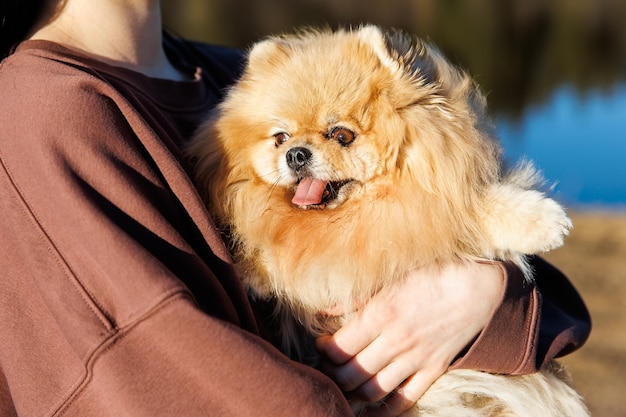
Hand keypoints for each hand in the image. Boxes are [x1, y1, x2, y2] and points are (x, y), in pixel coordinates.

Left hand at [315, 262, 504, 416]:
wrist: (478, 286)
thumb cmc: (431, 275)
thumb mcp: (390, 278)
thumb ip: (356, 298)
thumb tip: (324, 311)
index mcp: (380, 315)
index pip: (338, 347)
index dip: (323, 351)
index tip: (320, 346)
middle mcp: (395, 342)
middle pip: (350, 373)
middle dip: (332, 374)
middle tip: (328, 368)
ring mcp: (415, 360)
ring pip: (372, 390)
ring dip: (352, 393)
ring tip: (343, 386)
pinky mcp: (432, 371)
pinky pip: (405, 400)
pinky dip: (385, 411)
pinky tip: (370, 413)